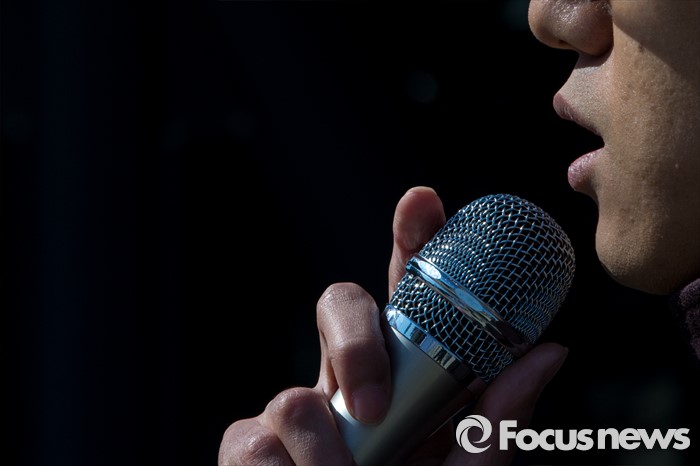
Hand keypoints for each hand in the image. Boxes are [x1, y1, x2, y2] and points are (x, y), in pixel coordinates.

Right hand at [218, 186, 567, 464]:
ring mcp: (297, 410)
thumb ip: (496, 420)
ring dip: (328, 460)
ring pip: (295, 396)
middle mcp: (349, 380)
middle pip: (338, 305)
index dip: (410, 243)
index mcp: (402, 379)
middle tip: (374, 404)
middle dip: (354, 345)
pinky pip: (255, 442)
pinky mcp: (249, 443)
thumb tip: (547, 350)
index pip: (406, 298)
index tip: (424, 201)